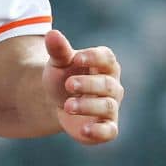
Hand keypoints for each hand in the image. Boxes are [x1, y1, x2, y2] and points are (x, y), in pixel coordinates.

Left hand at [42, 30, 123, 145]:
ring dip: (87, 106)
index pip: (107, 58)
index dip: (94, 57)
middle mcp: (112, 85)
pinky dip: (99, 131)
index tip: (76, 58)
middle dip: (88, 84)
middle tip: (68, 84)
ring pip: (107, 106)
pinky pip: (109, 131)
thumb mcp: (59, 63)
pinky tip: (84, 129)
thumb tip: (52, 33)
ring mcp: (111, 107)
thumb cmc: (63, 76)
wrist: (57, 103)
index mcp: (105, 65)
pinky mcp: (107, 127)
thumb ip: (58, 50)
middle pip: (107, 83)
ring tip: (67, 106)